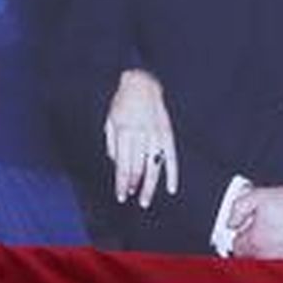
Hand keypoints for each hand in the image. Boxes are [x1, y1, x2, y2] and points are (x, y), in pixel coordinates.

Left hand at [104, 68, 177, 207]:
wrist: (142, 82)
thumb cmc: (122, 103)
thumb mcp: (110, 120)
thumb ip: (112, 144)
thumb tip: (117, 165)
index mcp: (124, 131)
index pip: (123, 164)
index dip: (122, 182)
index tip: (121, 195)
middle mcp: (140, 134)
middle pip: (137, 167)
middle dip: (133, 185)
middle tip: (132, 198)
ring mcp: (156, 134)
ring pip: (154, 166)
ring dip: (149, 185)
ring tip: (145, 199)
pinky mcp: (168, 133)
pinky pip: (171, 157)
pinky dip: (172, 174)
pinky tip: (170, 188)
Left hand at [227, 184, 282, 260]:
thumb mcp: (260, 196)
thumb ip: (238, 207)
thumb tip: (231, 221)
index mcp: (256, 242)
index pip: (236, 246)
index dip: (241, 234)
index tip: (247, 229)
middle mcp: (269, 257)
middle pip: (251, 257)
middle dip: (254, 244)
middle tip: (264, 231)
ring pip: (269, 261)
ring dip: (270, 252)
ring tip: (280, 236)